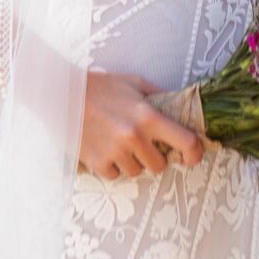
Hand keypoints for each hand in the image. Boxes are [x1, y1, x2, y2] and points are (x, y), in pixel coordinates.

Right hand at [79, 70, 205, 179]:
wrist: (63, 94)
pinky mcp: (97, 163)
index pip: (186, 142)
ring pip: (137, 172)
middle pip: (159, 165)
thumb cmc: (101, 85)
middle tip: (143, 144)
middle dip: (155, 157)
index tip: (192, 156)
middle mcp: (134, 137)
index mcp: (148, 116)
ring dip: (132, 162)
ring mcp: (115, 152)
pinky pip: (115, 176)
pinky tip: (105, 148)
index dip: (194, 152)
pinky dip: (113, 167)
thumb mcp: (134, 82)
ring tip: (119, 142)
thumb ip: (159, 95)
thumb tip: (180, 104)